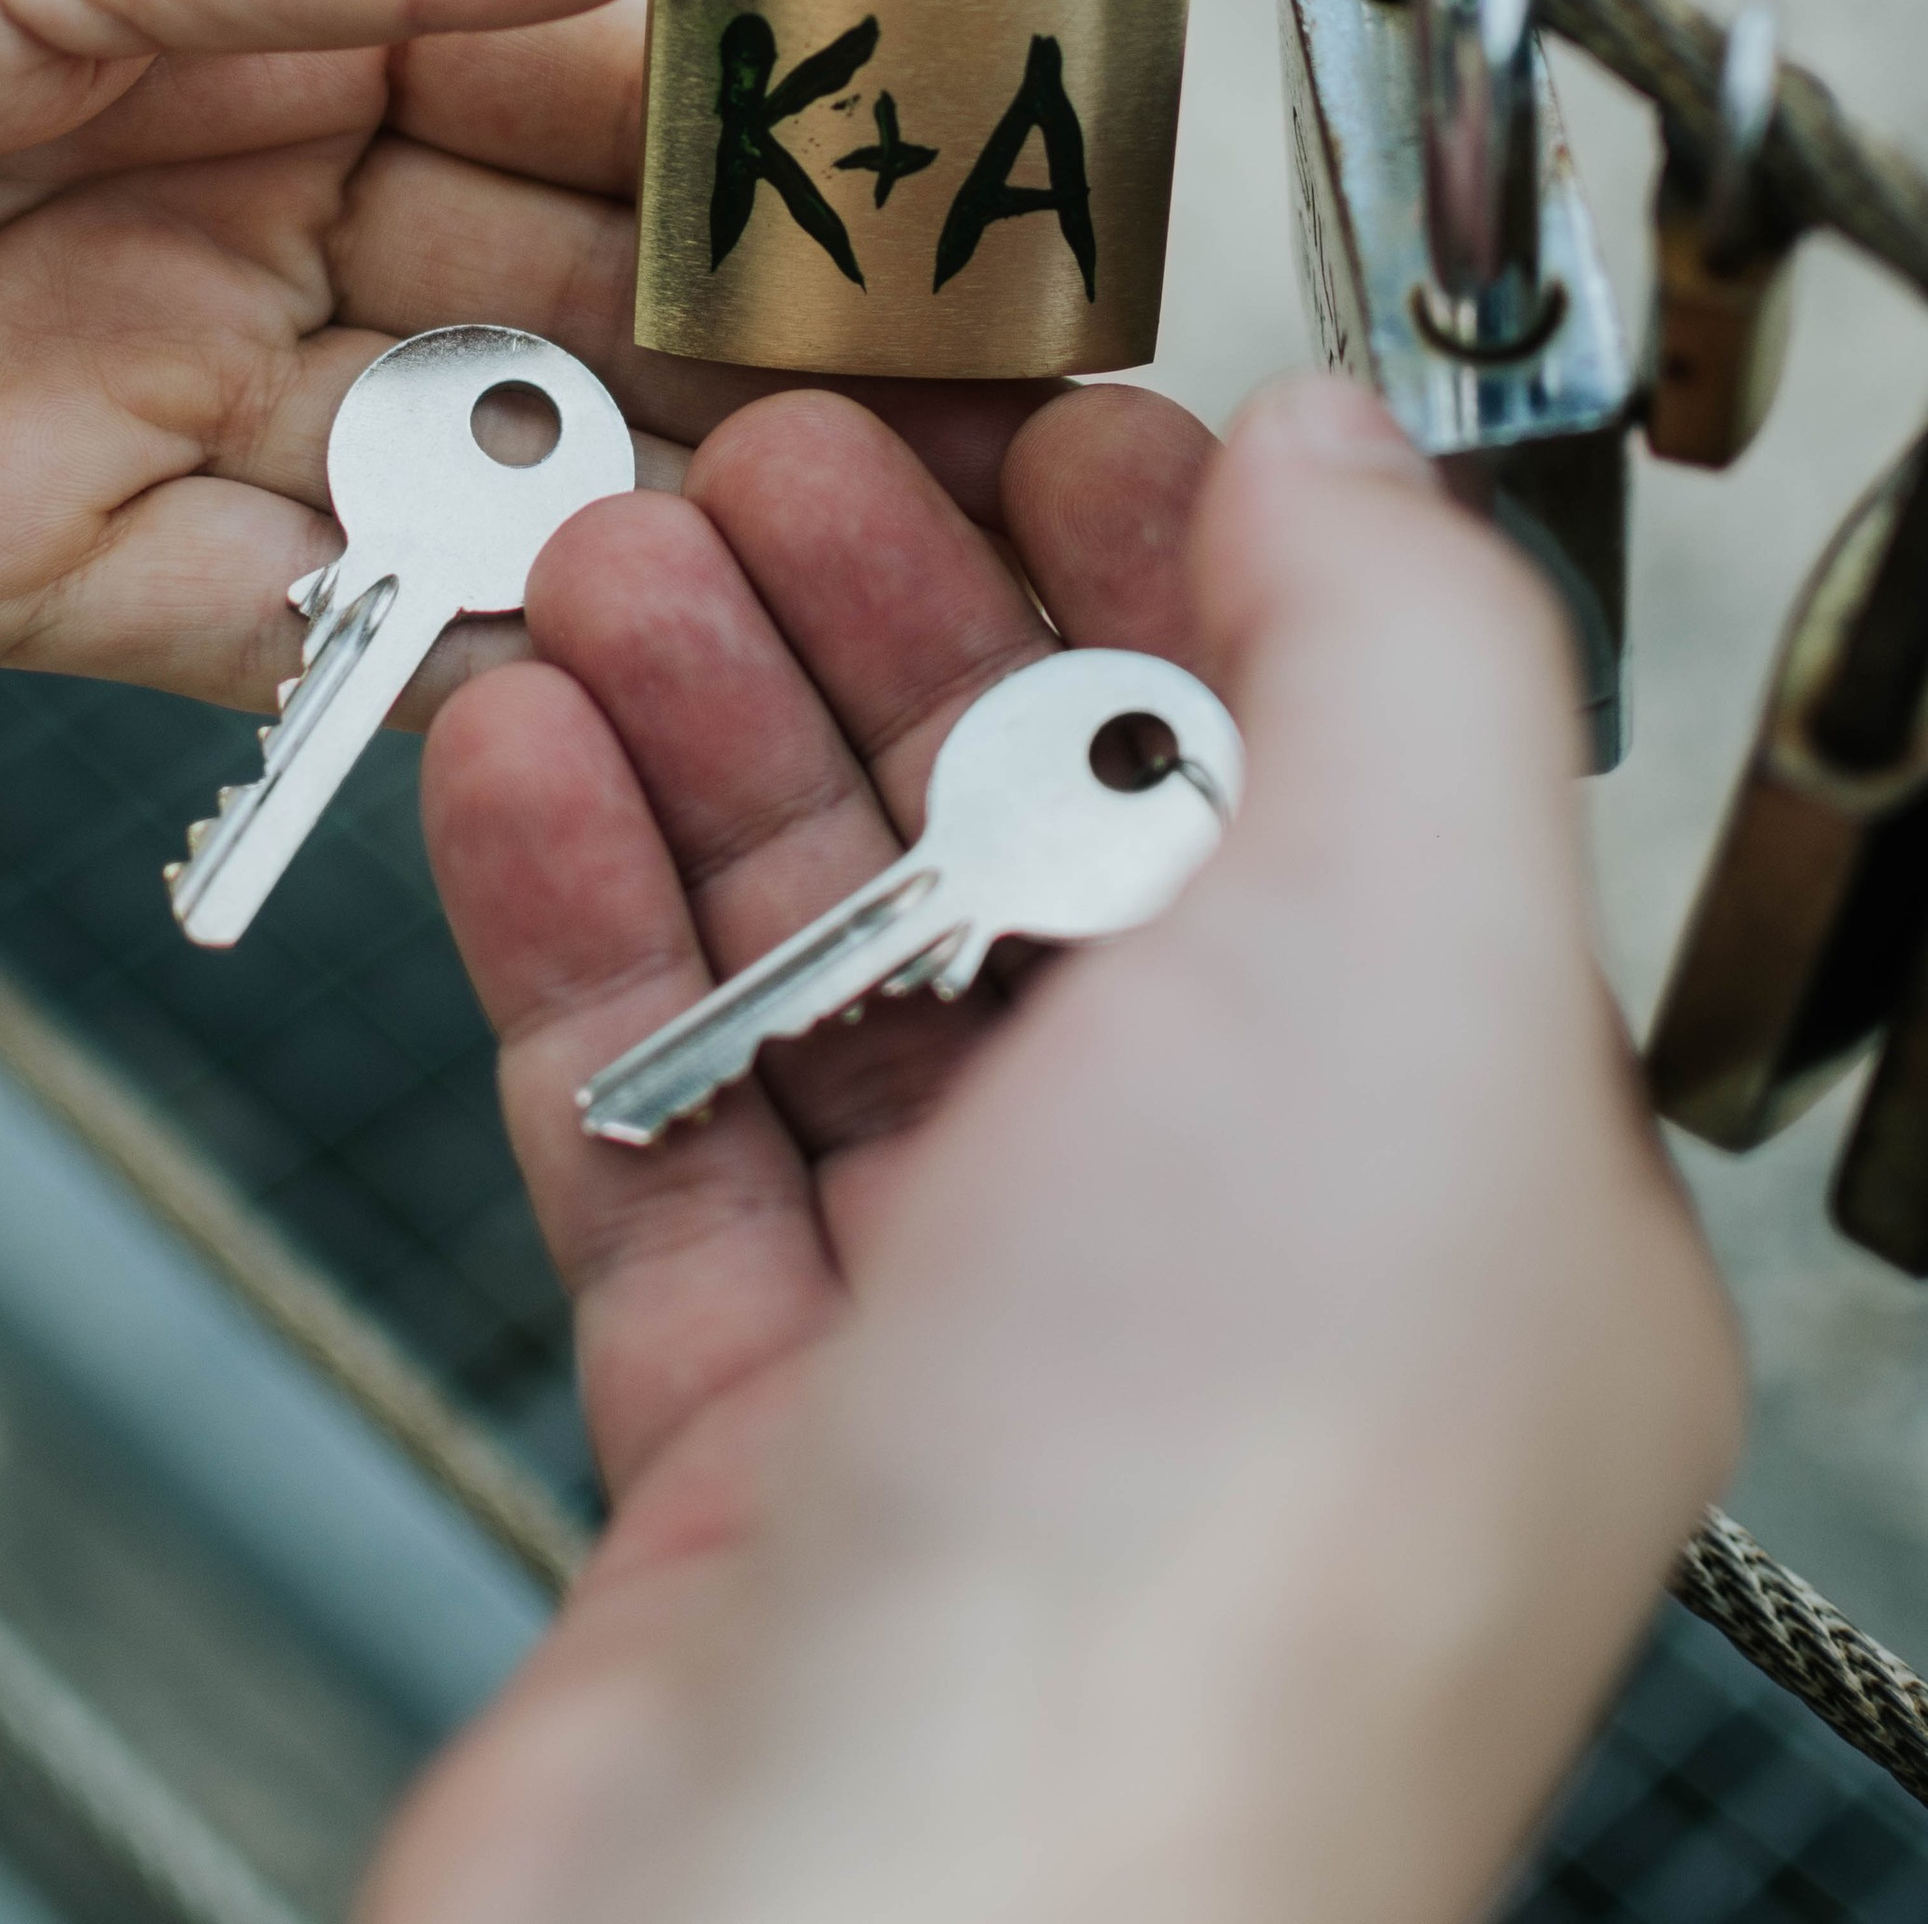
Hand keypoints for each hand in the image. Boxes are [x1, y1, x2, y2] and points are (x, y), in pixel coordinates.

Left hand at [0, 0, 1035, 695]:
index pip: (605, 56)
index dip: (794, 122)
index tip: (992, 180)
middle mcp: (250, 178)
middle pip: (569, 286)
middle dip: (766, 349)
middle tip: (988, 420)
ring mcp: (154, 377)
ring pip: (461, 469)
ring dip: (632, 512)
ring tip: (835, 556)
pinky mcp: (30, 563)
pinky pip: (282, 628)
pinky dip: (427, 652)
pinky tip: (587, 661)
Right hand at [381, 378, 1739, 1923]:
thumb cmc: (1190, 1567)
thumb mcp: (1402, 976)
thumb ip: (1398, 659)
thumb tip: (1349, 450)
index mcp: (1460, 1192)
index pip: (1311, 788)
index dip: (1151, 569)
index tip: (1004, 404)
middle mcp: (1235, 1292)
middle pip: (1041, 864)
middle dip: (878, 621)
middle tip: (744, 449)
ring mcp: (984, 1388)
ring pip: (825, 984)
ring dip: (698, 741)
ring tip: (590, 560)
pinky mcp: (753, 1474)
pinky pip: (656, 1134)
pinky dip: (577, 931)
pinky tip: (512, 770)